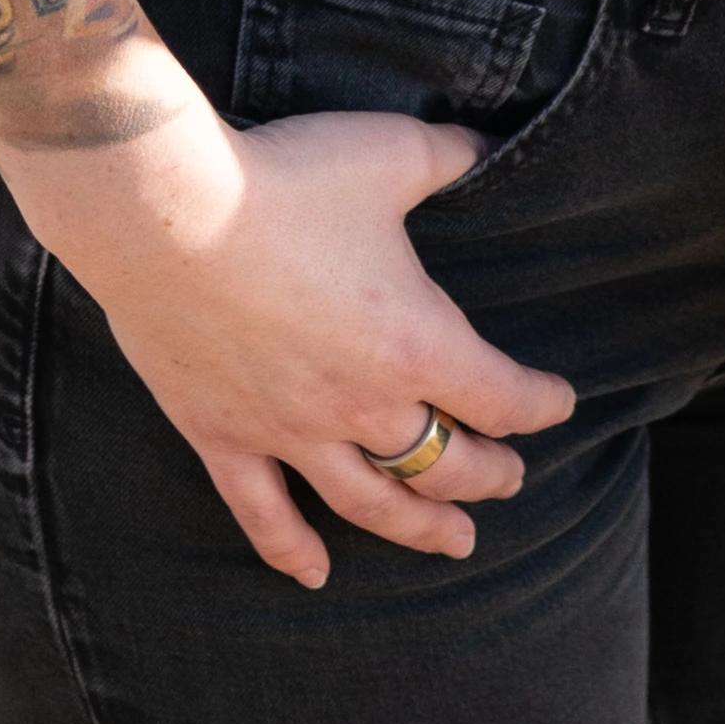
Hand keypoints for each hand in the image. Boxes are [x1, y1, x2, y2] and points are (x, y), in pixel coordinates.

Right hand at [0, 85, 574, 588]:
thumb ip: (450, 156)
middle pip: (445, 462)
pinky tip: (314, 576)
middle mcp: (362, 405)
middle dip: (488, 474)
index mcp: (416, 342)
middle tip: (510, 480)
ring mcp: (291, 431)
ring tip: (455, 544)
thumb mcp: (391, 152)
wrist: (166, 214)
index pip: (501, 395)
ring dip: (418, 527)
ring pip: (371, 502)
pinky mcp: (225, 436)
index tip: (558, 404)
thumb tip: (488, 147)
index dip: (539, 405)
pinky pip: (263, 513)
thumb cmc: (287, 179)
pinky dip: (289, 549)